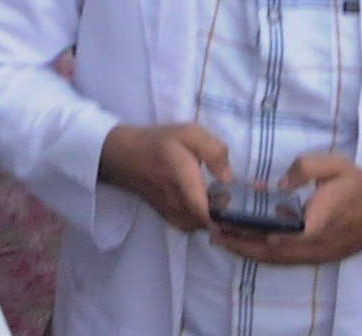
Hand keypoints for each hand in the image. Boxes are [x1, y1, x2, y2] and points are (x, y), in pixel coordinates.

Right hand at [97, 121, 228, 234]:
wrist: (124, 155)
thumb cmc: (158, 143)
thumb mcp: (188, 134)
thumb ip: (214, 150)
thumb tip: (229, 177)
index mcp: (184, 183)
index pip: (208, 216)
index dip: (227, 217)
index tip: (237, 204)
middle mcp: (179, 206)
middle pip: (212, 224)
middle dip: (225, 213)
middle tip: (227, 194)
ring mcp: (174, 216)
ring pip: (204, 227)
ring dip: (213, 217)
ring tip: (214, 197)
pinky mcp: (170, 219)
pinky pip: (193, 226)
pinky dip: (201, 218)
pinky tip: (201, 202)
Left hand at [219, 154, 361, 267]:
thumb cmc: (361, 187)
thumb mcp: (337, 165)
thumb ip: (306, 167)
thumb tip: (280, 183)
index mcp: (322, 218)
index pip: (287, 229)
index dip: (261, 229)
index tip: (234, 223)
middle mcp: (318, 242)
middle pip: (276, 249)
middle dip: (244, 242)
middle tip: (213, 232)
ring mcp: (319, 254)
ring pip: (280, 259)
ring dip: (250, 252)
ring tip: (221, 241)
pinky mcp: (320, 257)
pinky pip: (288, 261)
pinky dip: (265, 256)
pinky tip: (247, 247)